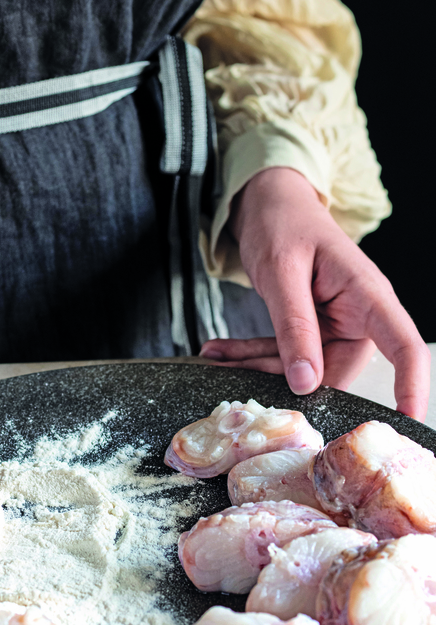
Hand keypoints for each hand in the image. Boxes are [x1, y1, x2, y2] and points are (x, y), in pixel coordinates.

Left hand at [199, 168, 429, 419]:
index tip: (406, 419)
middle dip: (286, 379)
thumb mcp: (282, 270)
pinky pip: (285, 354)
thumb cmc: (284, 222)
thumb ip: (294, 325)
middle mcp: (357, 316)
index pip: (404, 345)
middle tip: (232, 374)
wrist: (269, 204)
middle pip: (335, 371)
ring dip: (257, 367)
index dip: (410, 385)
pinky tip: (218, 352)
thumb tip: (307, 383)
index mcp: (367, 295)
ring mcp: (333, 326)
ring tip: (214, 356)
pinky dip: (251, 355)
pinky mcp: (310, 330)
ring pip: (302, 369)